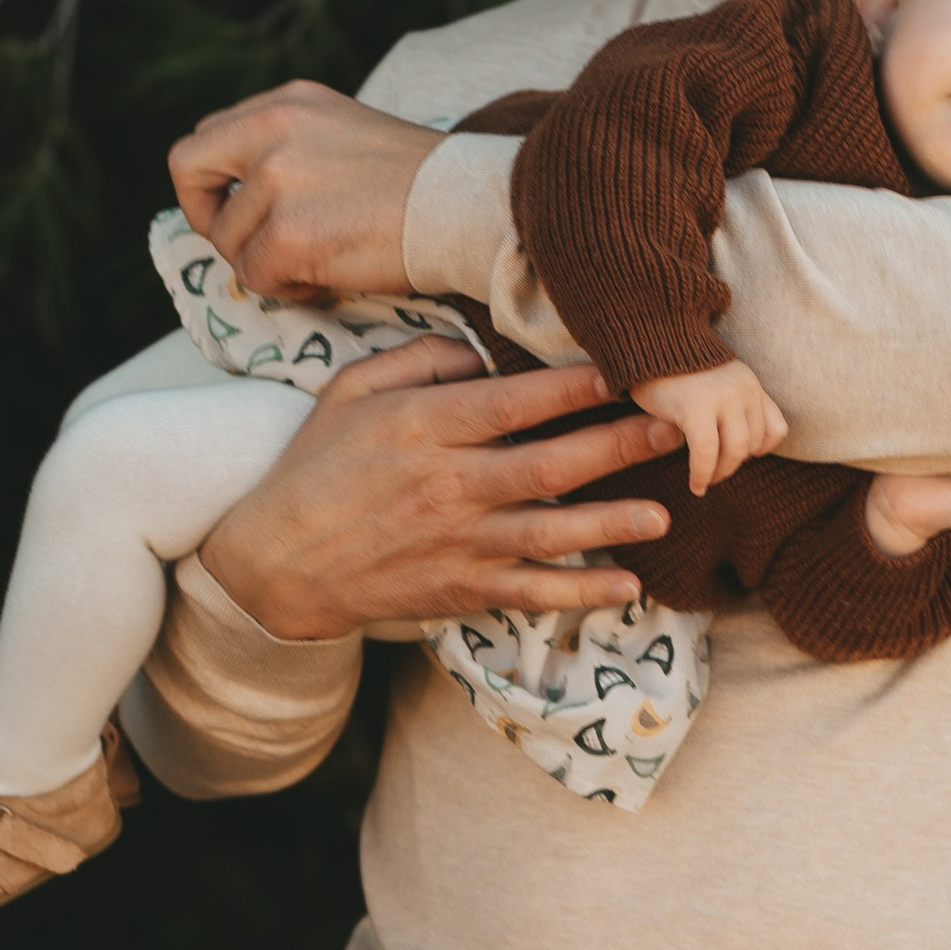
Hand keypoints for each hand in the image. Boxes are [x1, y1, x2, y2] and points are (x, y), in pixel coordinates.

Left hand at [168, 80, 445, 305]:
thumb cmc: (426, 186)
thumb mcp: (348, 134)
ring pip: (229, 240)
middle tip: (249, 247)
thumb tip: (249, 194)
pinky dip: (287, 289)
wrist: (473, 208)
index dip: (213, 183)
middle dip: (209, 218)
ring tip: (318, 266)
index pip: (208, 136)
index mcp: (288, 103)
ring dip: (266, 264)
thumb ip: (294, 149)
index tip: (241, 211)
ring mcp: (279, 180)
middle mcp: (273, 129)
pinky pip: (257, 277)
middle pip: (188, 170)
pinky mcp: (292, 233)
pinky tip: (326, 281)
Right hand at [198, 339, 684, 642]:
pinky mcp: (458, 589)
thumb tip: (483, 356)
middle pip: (549, 463)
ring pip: (549, 532)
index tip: (626, 368)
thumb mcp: (350, 391)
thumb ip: (419, 363)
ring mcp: (456, 543)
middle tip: (676, 428)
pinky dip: (578, 593)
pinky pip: (530, 592)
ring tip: (664, 512)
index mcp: (423, 428)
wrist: (274, 562)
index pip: (513, 402)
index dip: (575, 385)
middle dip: (618, 444)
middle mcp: (447, 486)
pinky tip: (625, 586)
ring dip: (612, 523)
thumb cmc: (315, 466)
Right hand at [636, 356, 787, 493]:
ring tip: (705, 480)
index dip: (760, 450)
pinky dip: (702, 474)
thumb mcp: (715, 384)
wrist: (650, 338)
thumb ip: (730, 407)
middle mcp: (744, 389)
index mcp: (750, 385)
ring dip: (720, 473)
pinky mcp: (696, 408)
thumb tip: (734, 451)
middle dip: (733, 465)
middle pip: (753, 445)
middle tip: (714, 473)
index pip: (777, 429)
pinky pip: (706, 453)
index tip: (740, 457)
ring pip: (735, 452)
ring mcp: (723, 398)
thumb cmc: (676, 369)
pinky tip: (695, 484)